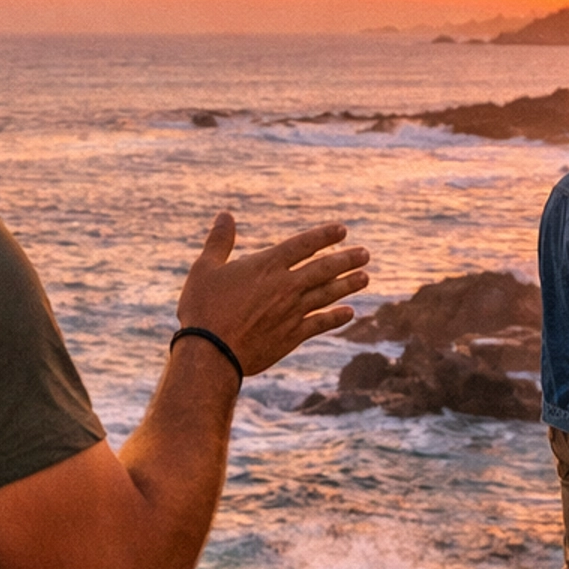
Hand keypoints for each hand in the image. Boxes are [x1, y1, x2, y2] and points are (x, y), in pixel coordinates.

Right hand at [175, 213, 369, 377]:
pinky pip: (321, 323)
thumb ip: (219, 242)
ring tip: (365, 277)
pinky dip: (336, 318)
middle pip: (324, 268)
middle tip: (364, 254)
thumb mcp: (205, 269)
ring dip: (348, 284)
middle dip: (346, 259)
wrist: (211, 352)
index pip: (303, 245)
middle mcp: (285, 286)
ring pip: (328, 294)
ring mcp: (292, 311)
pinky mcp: (292, 335)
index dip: (324, 236)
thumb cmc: (203, 309)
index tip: (342, 230)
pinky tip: (349, 313)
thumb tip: (225, 215)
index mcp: (266, 265)